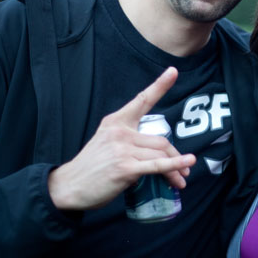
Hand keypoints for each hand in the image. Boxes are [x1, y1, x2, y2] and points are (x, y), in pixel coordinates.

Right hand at [48, 67, 194, 209]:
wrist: (70, 186)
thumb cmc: (92, 166)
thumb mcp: (107, 142)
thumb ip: (129, 139)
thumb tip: (156, 151)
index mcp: (116, 121)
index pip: (142, 100)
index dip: (160, 85)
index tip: (173, 71)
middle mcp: (120, 132)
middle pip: (160, 140)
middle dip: (175, 156)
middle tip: (184, 170)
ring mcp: (122, 149)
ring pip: (160, 154)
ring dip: (176, 169)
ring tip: (181, 181)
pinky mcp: (125, 168)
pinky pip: (156, 165)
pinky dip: (175, 165)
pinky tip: (187, 164)